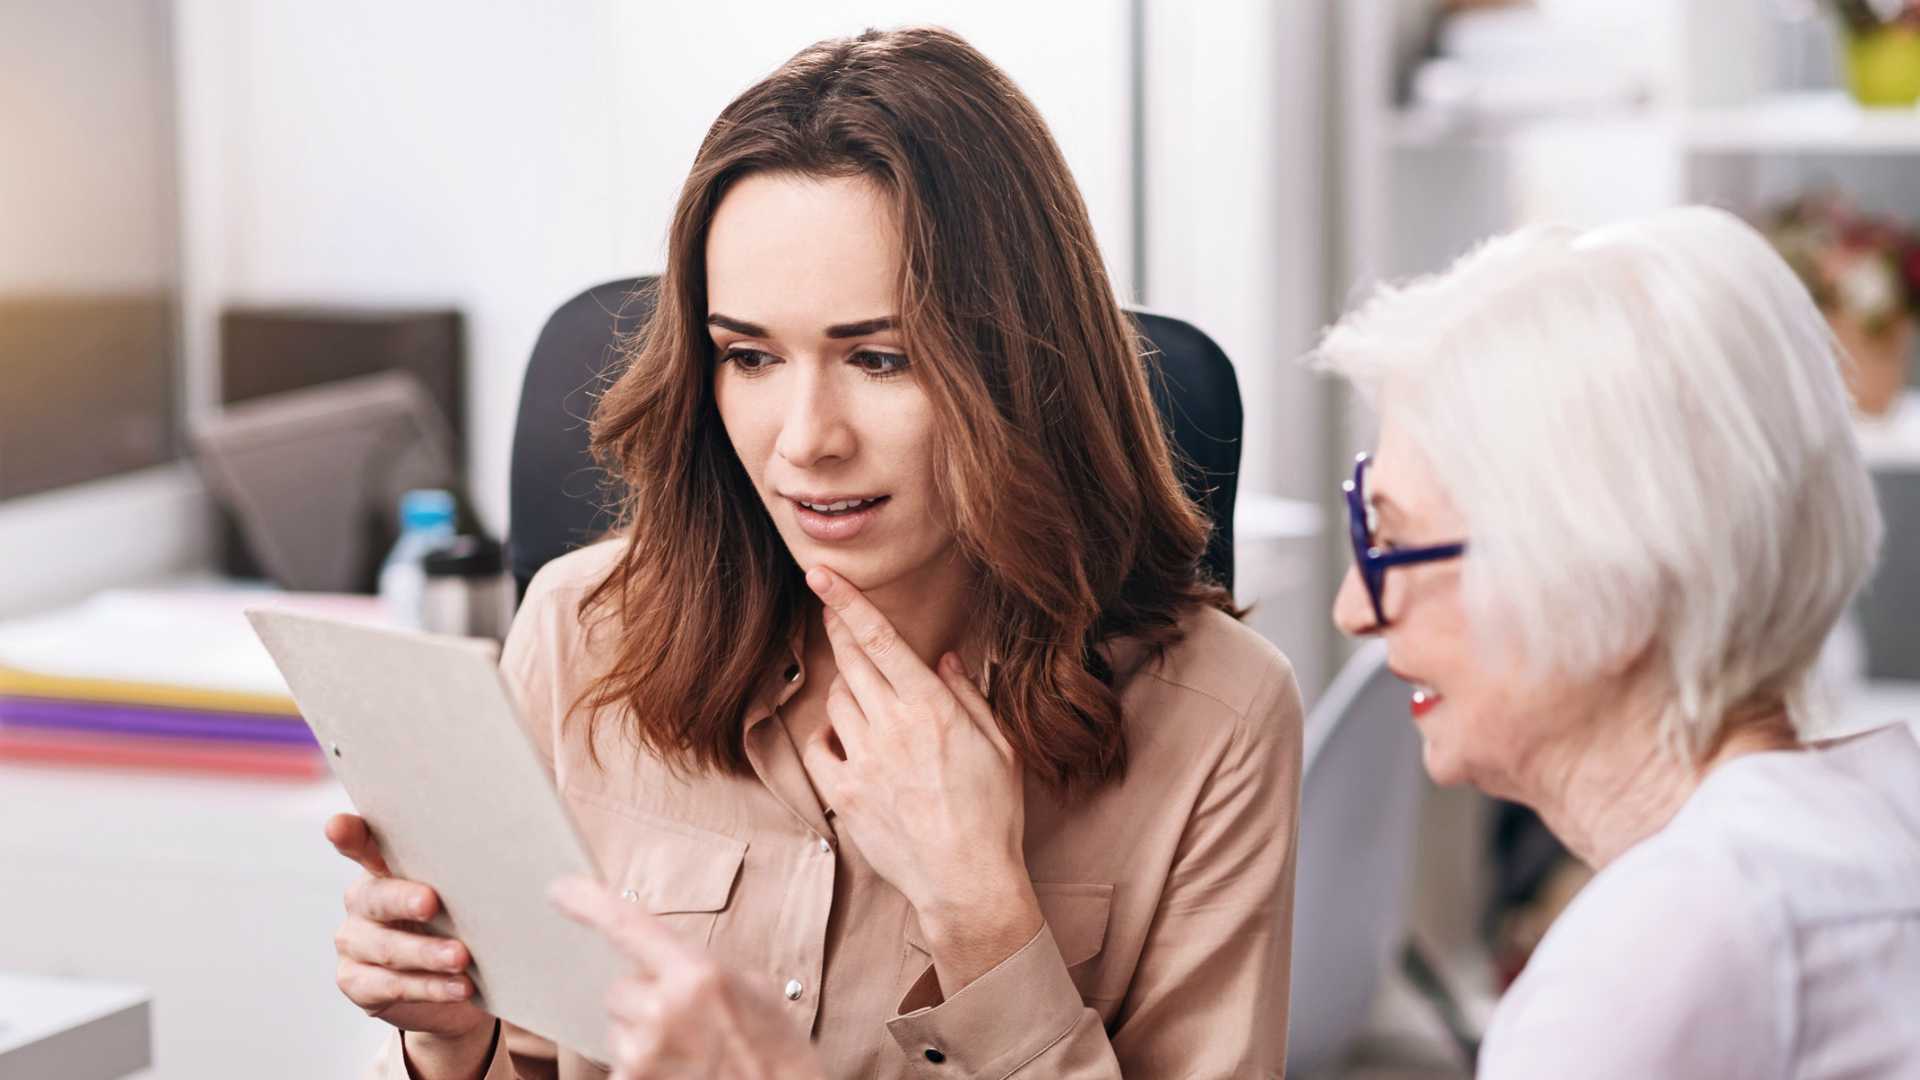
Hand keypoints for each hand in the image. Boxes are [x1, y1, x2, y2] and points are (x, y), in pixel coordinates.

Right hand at [324, 814, 495, 1070]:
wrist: (462, 986)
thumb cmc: (466, 923)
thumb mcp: (467, 895)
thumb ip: (469, 877)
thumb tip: (519, 866)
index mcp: (385, 868)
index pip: (361, 844)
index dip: (348, 835)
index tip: (337, 826)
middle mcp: (363, 901)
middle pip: (375, 897)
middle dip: (403, 900)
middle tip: (432, 903)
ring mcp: (355, 942)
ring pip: (386, 948)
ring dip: (427, 953)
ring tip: (462, 958)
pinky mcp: (357, 982)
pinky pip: (391, 986)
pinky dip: (430, 987)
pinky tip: (459, 986)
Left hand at [550, 877, 826, 1079]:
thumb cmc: (776, 1052)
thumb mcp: (752, 991)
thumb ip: (701, 969)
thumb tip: (662, 960)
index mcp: (698, 975)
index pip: (628, 925)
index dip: (589, 903)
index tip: (560, 890)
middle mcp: (664, 1010)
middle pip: (619, 990)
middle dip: (642, 1000)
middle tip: (684, 1022)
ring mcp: (644, 1054)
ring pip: (618, 1031)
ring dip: (642, 1038)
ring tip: (688, 1055)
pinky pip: (621, 1066)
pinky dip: (644, 1070)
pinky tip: (680, 1073)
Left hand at [797, 567, 1042, 992]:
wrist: (967, 882)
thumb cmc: (993, 814)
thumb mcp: (999, 747)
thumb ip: (968, 696)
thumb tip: (946, 658)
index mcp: (932, 709)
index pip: (882, 642)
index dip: (849, 602)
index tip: (821, 574)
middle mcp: (892, 728)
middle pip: (851, 662)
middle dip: (838, 629)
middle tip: (828, 607)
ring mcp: (863, 761)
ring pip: (835, 701)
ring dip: (847, 690)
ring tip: (871, 703)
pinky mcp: (843, 794)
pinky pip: (818, 746)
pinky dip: (829, 737)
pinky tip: (850, 743)